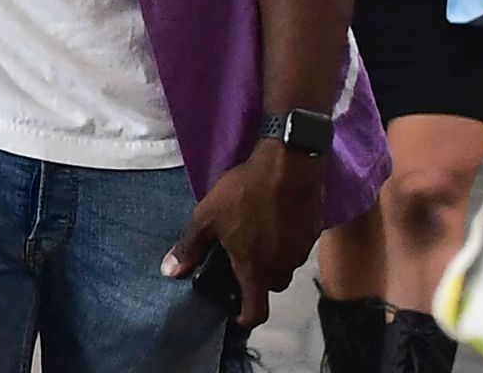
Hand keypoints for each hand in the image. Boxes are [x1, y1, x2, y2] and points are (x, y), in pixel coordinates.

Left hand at [162, 142, 323, 328]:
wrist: (289, 164)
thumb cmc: (245, 193)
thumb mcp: (207, 217)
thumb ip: (190, 247)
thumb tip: (170, 272)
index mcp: (256, 270)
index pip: (256, 313)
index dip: (244, 318)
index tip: (234, 313)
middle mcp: (282, 268)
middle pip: (268, 286)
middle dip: (254, 279)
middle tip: (238, 258)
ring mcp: (300, 251)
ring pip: (283, 265)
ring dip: (270, 257)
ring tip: (254, 233)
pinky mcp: (312, 233)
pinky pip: (295, 246)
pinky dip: (284, 240)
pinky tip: (272, 219)